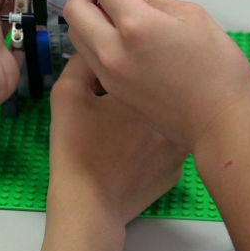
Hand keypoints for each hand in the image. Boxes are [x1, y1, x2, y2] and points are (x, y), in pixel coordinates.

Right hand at [40, 56, 185, 250]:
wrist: (90, 204)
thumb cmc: (76, 150)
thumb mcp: (68, 94)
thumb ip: (83, 60)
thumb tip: (97, 46)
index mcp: (144, 87)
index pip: (140, 59)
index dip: (123, 64)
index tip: (108, 76)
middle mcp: (171, 110)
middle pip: (157, 86)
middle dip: (140, 86)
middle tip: (113, 104)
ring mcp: (180, 140)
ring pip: (167, 113)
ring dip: (152, 112)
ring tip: (123, 129)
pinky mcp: (181, 164)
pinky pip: (171, 141)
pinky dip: (155, 141)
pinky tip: (134, 150)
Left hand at [62, 0, 249, 151]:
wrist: (221, 122)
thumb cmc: (218, 68)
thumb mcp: (190, 17)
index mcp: (136, 26)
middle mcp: (113, 51)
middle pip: (75, 9)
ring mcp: (109, 74)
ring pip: (76, 34)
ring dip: (83, 12)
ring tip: (105, 2)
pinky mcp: (112, 90)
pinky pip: (88, 55)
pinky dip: (91, 35)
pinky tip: (112, 30)